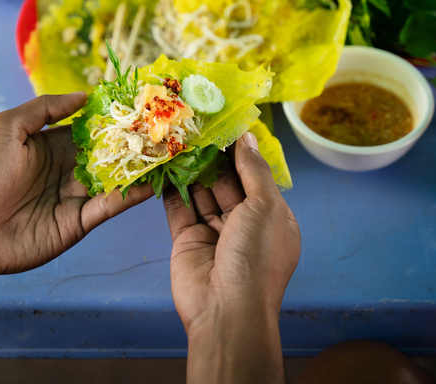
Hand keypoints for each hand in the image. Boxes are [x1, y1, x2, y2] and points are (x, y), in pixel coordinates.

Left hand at [0, 93, 152, 280]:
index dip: (114, 118)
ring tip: (170, 151)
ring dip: (141, 166)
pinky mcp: (79, 222)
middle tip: (166, 127)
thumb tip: (84, 96)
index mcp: (51, 145)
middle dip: (135, 141)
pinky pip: (111, 205)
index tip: (141, 105)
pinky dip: (132, 194)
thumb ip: (45, 108)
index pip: (91, 129)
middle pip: (109, 153)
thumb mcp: (7, 126)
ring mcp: (75, 196)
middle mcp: (67, 169)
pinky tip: (153, 180)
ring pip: (116, 178)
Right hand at [163, 132, 299, 382]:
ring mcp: (214, 232)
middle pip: (227, 181)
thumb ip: (253, 170)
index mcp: (271, 217)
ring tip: (177, 136)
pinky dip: (172, 187)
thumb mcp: (266, 207)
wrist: (227, 312)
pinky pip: (179, 208)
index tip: (225, 122)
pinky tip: (164, 162)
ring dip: (191, 167)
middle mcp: (244, 223)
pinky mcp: (187, 239)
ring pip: (201, 192)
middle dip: (212, 156)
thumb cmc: (256, 259)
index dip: (241, 151)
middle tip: (195, 124)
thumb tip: (247, 138)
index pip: (255, 176)